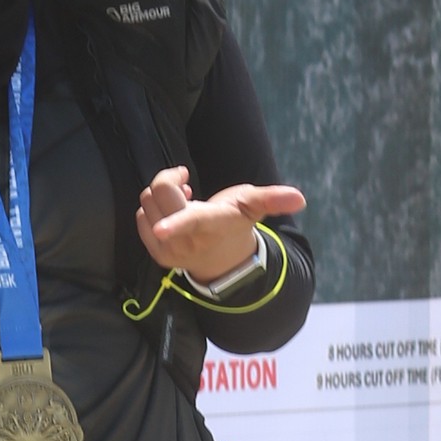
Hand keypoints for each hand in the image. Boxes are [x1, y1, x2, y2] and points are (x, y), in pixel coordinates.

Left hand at [134, 166, 304, 286]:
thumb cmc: (235, 223)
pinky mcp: (155, 252)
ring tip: (184, 201)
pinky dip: (153, 209)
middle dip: (172, 179)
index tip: (163, 230)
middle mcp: (187, 240)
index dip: (176, 224)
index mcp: (211, 224)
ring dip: (163, 194)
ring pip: (147, 200)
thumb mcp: (254, 206)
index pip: (191, 220)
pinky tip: (173, 213)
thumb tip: (300, 198)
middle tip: (188, 185)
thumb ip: (273, 199)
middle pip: (160, 191)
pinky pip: (140, 215)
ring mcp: (169, 249)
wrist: (222, 260)